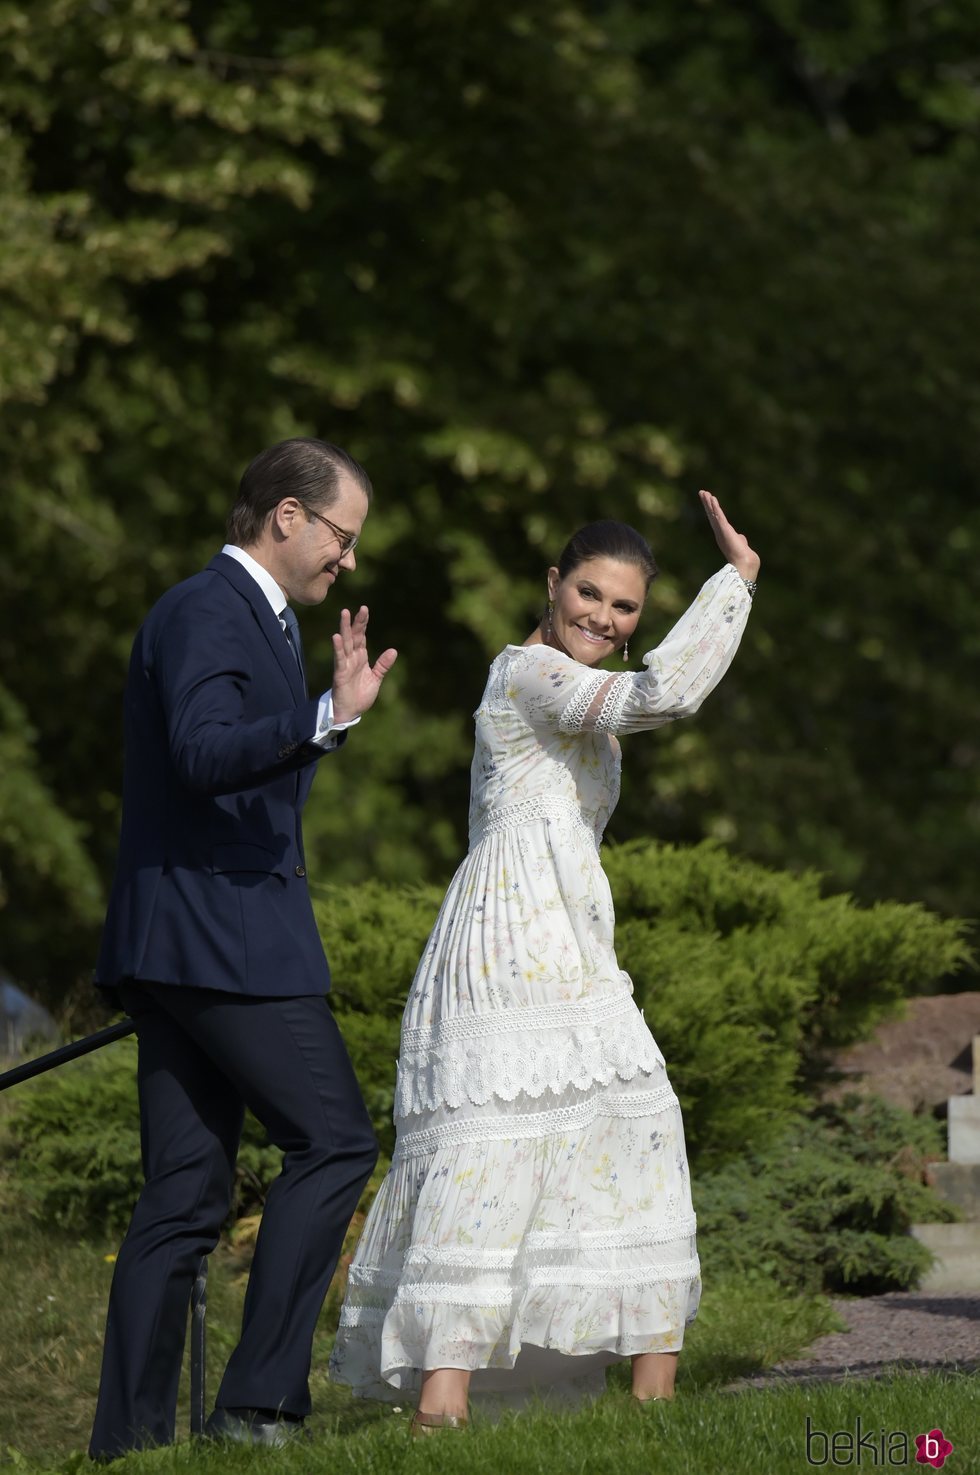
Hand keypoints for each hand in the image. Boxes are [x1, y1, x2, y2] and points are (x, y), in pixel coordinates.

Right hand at [330, 606, 397, 724]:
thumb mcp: (376, 678)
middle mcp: (352, 657)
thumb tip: (394, 650)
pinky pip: (339, 658)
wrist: (350, 712)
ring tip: (344, 613)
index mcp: (360, 657)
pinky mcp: (340, 673)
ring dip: (344, 628)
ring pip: (345, 642)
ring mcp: (345, 664)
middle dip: (356, 622)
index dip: (363, 623)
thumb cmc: (360, 695)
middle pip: (354, 635)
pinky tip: (336, 636)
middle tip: (361, 608)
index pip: (362, 636)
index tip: (364, 609)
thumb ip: (383, 665)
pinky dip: (338, 647)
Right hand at [698, 490, 759, 581]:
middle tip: (702, 492)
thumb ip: (740, 539)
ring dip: (709, 502)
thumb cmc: (744, 557)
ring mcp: (721, 531)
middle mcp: (719, 532)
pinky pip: (718, 516)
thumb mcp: (741, 544)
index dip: (712, 509)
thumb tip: (741, 538)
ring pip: (713, 514)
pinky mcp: (725, 530)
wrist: (745, 563)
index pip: (716, 519)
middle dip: (707, 503)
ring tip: (704, 492)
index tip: (709, 499)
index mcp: (723, 535)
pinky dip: (715, 507)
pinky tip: (712, 498)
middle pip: (712, 514)